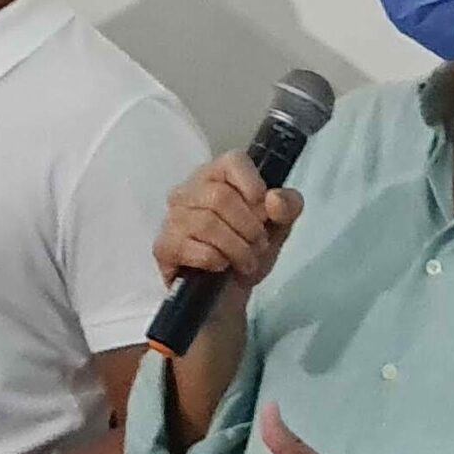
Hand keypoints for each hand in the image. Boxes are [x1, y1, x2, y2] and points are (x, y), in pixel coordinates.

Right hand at [155, 153, 304, 291]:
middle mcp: (189, 190)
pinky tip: (222, 266)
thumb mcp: (279, 227)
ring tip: (246, 261)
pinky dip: (217, 261)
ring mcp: (173, 218)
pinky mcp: (165, 246)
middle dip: (249, 227)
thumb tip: (274, 199)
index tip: (263, 210)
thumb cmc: (250, 250)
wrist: (230, 293)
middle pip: (221, 197)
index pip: (233, 161)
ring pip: (208, 224)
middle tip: (258, 245)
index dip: (253, 184)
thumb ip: (288, 206)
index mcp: (217, 175)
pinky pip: (195, 249)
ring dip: (237, 248)